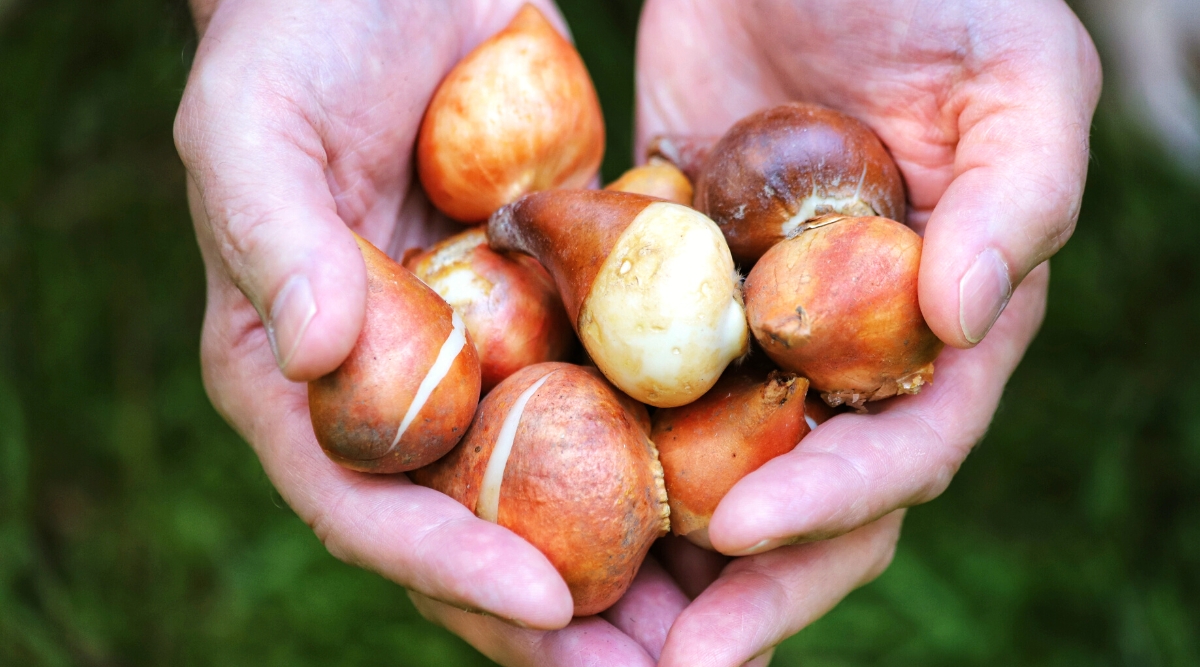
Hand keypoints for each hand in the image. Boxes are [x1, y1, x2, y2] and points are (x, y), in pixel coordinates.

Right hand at [175, 1, 683, 662]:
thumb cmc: (293, 37)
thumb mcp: (253, 126)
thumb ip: (272, 241)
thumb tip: (310, 356)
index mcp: (301, 382)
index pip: (365, 506)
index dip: (448, 566)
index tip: (547, 604)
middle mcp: (397, 394)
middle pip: (473, 532)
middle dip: (561, 616)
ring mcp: (484, 361)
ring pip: (560, 489)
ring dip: (636, 565)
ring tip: (723, 628)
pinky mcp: (558, 314)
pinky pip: (617, 399)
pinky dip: (672, 455)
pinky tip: (751, 496)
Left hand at [635, 0, 1100, 662]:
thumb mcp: (1020, 79)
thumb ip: (1020, 201)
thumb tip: (962, 318)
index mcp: (944, 327)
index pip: (903, 448)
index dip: (833, 505)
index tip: (741, 538)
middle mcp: (850, 349)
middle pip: (805, 492)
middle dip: (748, 584)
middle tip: (667, 659)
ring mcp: (758, 327)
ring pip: (713, 461)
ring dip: (659, 545)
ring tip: (587, 616)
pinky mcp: (676, 288)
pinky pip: (635, 376)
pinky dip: (595, 436)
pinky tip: (532, 490)